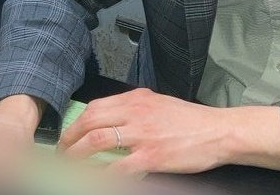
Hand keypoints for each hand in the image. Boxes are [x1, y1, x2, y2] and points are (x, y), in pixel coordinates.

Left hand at [57, 88, 279, 176]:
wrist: (217, 131)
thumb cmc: (191, 120)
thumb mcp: (159, 102)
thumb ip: (136, 106)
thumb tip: (115, 113)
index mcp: (136, 99)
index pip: (95, 106)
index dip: (77, 122)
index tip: (69, 135)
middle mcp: (135, 112)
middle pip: (90, 121)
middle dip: (70, 138)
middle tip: (62, 152)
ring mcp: (142, 134)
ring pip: (98, 140)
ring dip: (78, 154)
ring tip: (70, 165)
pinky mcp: (151, 156)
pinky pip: (119, 167)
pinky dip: (103, 174)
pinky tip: (95, 180)